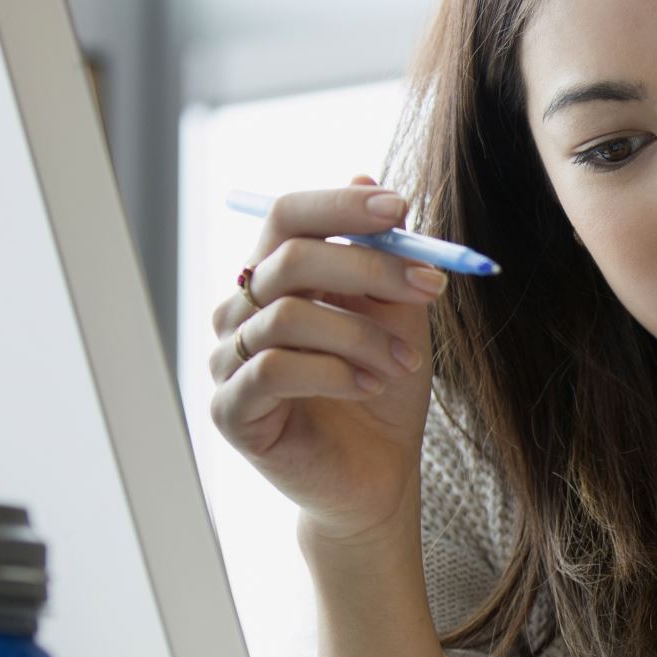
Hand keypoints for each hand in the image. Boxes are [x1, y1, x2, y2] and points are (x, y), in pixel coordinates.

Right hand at [208, 177, 448, 549]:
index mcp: (274, 280)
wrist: (377, 478)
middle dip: (369, 267)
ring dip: (361, 334)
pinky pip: (275, 369)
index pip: (288, 217)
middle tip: (429, 286)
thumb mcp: (396, 318)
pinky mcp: (231, 411)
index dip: (340, 206)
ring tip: (404, 362)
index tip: (400, 209)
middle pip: (288, 258)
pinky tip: (370, 387)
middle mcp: (239, 312)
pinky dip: (334, 372)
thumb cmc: (382, 393)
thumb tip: (368, 178)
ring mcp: (228, 361)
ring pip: (289, 316)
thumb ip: (384, 260)